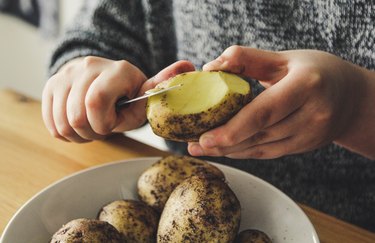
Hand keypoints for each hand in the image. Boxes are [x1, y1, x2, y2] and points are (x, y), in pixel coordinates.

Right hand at [42, 56, 193, 142]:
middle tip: (102, 128)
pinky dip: (64, 132)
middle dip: (92, 132)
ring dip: (78, 134)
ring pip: (62, 122)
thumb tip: (188, 65)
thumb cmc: (127, 98)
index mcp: (118, 70)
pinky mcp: (51, 84)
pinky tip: (78, 124)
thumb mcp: (145, 97)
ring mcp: (66, 74)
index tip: (111, 125)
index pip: (96, 101)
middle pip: (77, 116)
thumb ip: (162, 86)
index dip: (102, 123)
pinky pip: (50, 122)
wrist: (101, 83)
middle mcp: (89, 66)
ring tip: (91, 126)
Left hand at [187, 46, 363, 158]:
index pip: (264, 111)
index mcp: (307, 85)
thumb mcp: (283, 58)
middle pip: (259, 135)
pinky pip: (269, 153)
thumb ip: (246, 59)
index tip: (204, 138)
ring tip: (201, 149)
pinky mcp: (304, 147)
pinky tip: (225, 150)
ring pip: (262, 149)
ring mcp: (310, 135)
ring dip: (230, 151)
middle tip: (194, 146)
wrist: (350, 97)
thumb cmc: (314, 71)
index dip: (233, 129)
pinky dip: (245, 152)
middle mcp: (312, 114)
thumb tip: (210, 67)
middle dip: (223, 144)